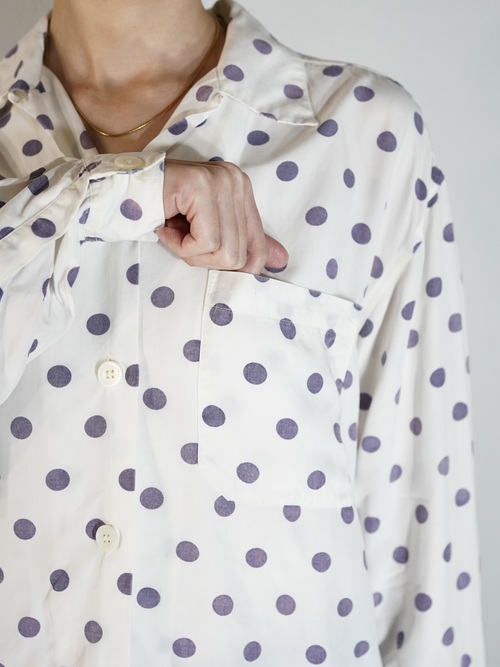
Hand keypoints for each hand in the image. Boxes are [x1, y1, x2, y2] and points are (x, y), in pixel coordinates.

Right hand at [156, 159, 287, 273]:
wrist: (120, 192)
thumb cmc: (163, 212)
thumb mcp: (208, 231)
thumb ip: (243, 244)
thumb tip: (282, 263)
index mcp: (242, 189)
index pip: (257, 246)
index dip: (232, 265)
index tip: (203, 254)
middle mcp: (236, 181)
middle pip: (238, 255)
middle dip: (204, 259)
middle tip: (181, 239)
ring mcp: (221, 181)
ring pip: (223, 252)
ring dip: (190, 253)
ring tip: (173, 231)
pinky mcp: (201, 188)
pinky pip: (205, 242)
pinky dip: (180, 245)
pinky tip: (165, 226)